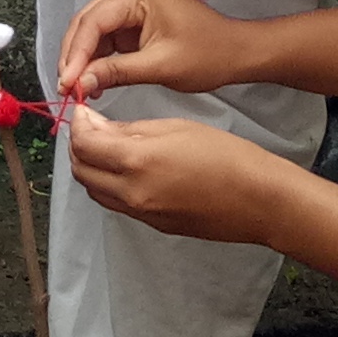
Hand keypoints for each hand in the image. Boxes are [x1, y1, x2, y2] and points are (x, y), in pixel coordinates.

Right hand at [56, 0, 253, 104]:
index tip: (66, 83)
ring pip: (91, 33)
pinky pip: (105, 40)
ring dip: (82, 61)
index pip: (92, 22)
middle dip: (73, 57)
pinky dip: (97, 61)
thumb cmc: (209, 53)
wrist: (235, 52)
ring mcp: (130, 7)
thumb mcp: (160, 66)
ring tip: (77, 90)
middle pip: (86, 24)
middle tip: (66, 88)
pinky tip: (93, 83)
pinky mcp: (132, 22)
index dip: (75, 55)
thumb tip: (80, 83)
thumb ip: (116, 72)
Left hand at [64, 103, 304, 245]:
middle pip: (81, 170)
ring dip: (91, 167)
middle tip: (93, 126)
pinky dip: (109, 184)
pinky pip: (116, 204)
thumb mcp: (176, 128)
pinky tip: (128, 168)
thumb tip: (97, 127)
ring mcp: (140, 214)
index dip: (78, 124)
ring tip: (108, 146)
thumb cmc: (226, 156)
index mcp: (136, 162)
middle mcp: (131, 193)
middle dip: (79, 146)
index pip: (83, 144)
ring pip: (94, 190)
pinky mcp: (152, 225)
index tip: (85, 111)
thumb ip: (131, 130)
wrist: (259, 201)